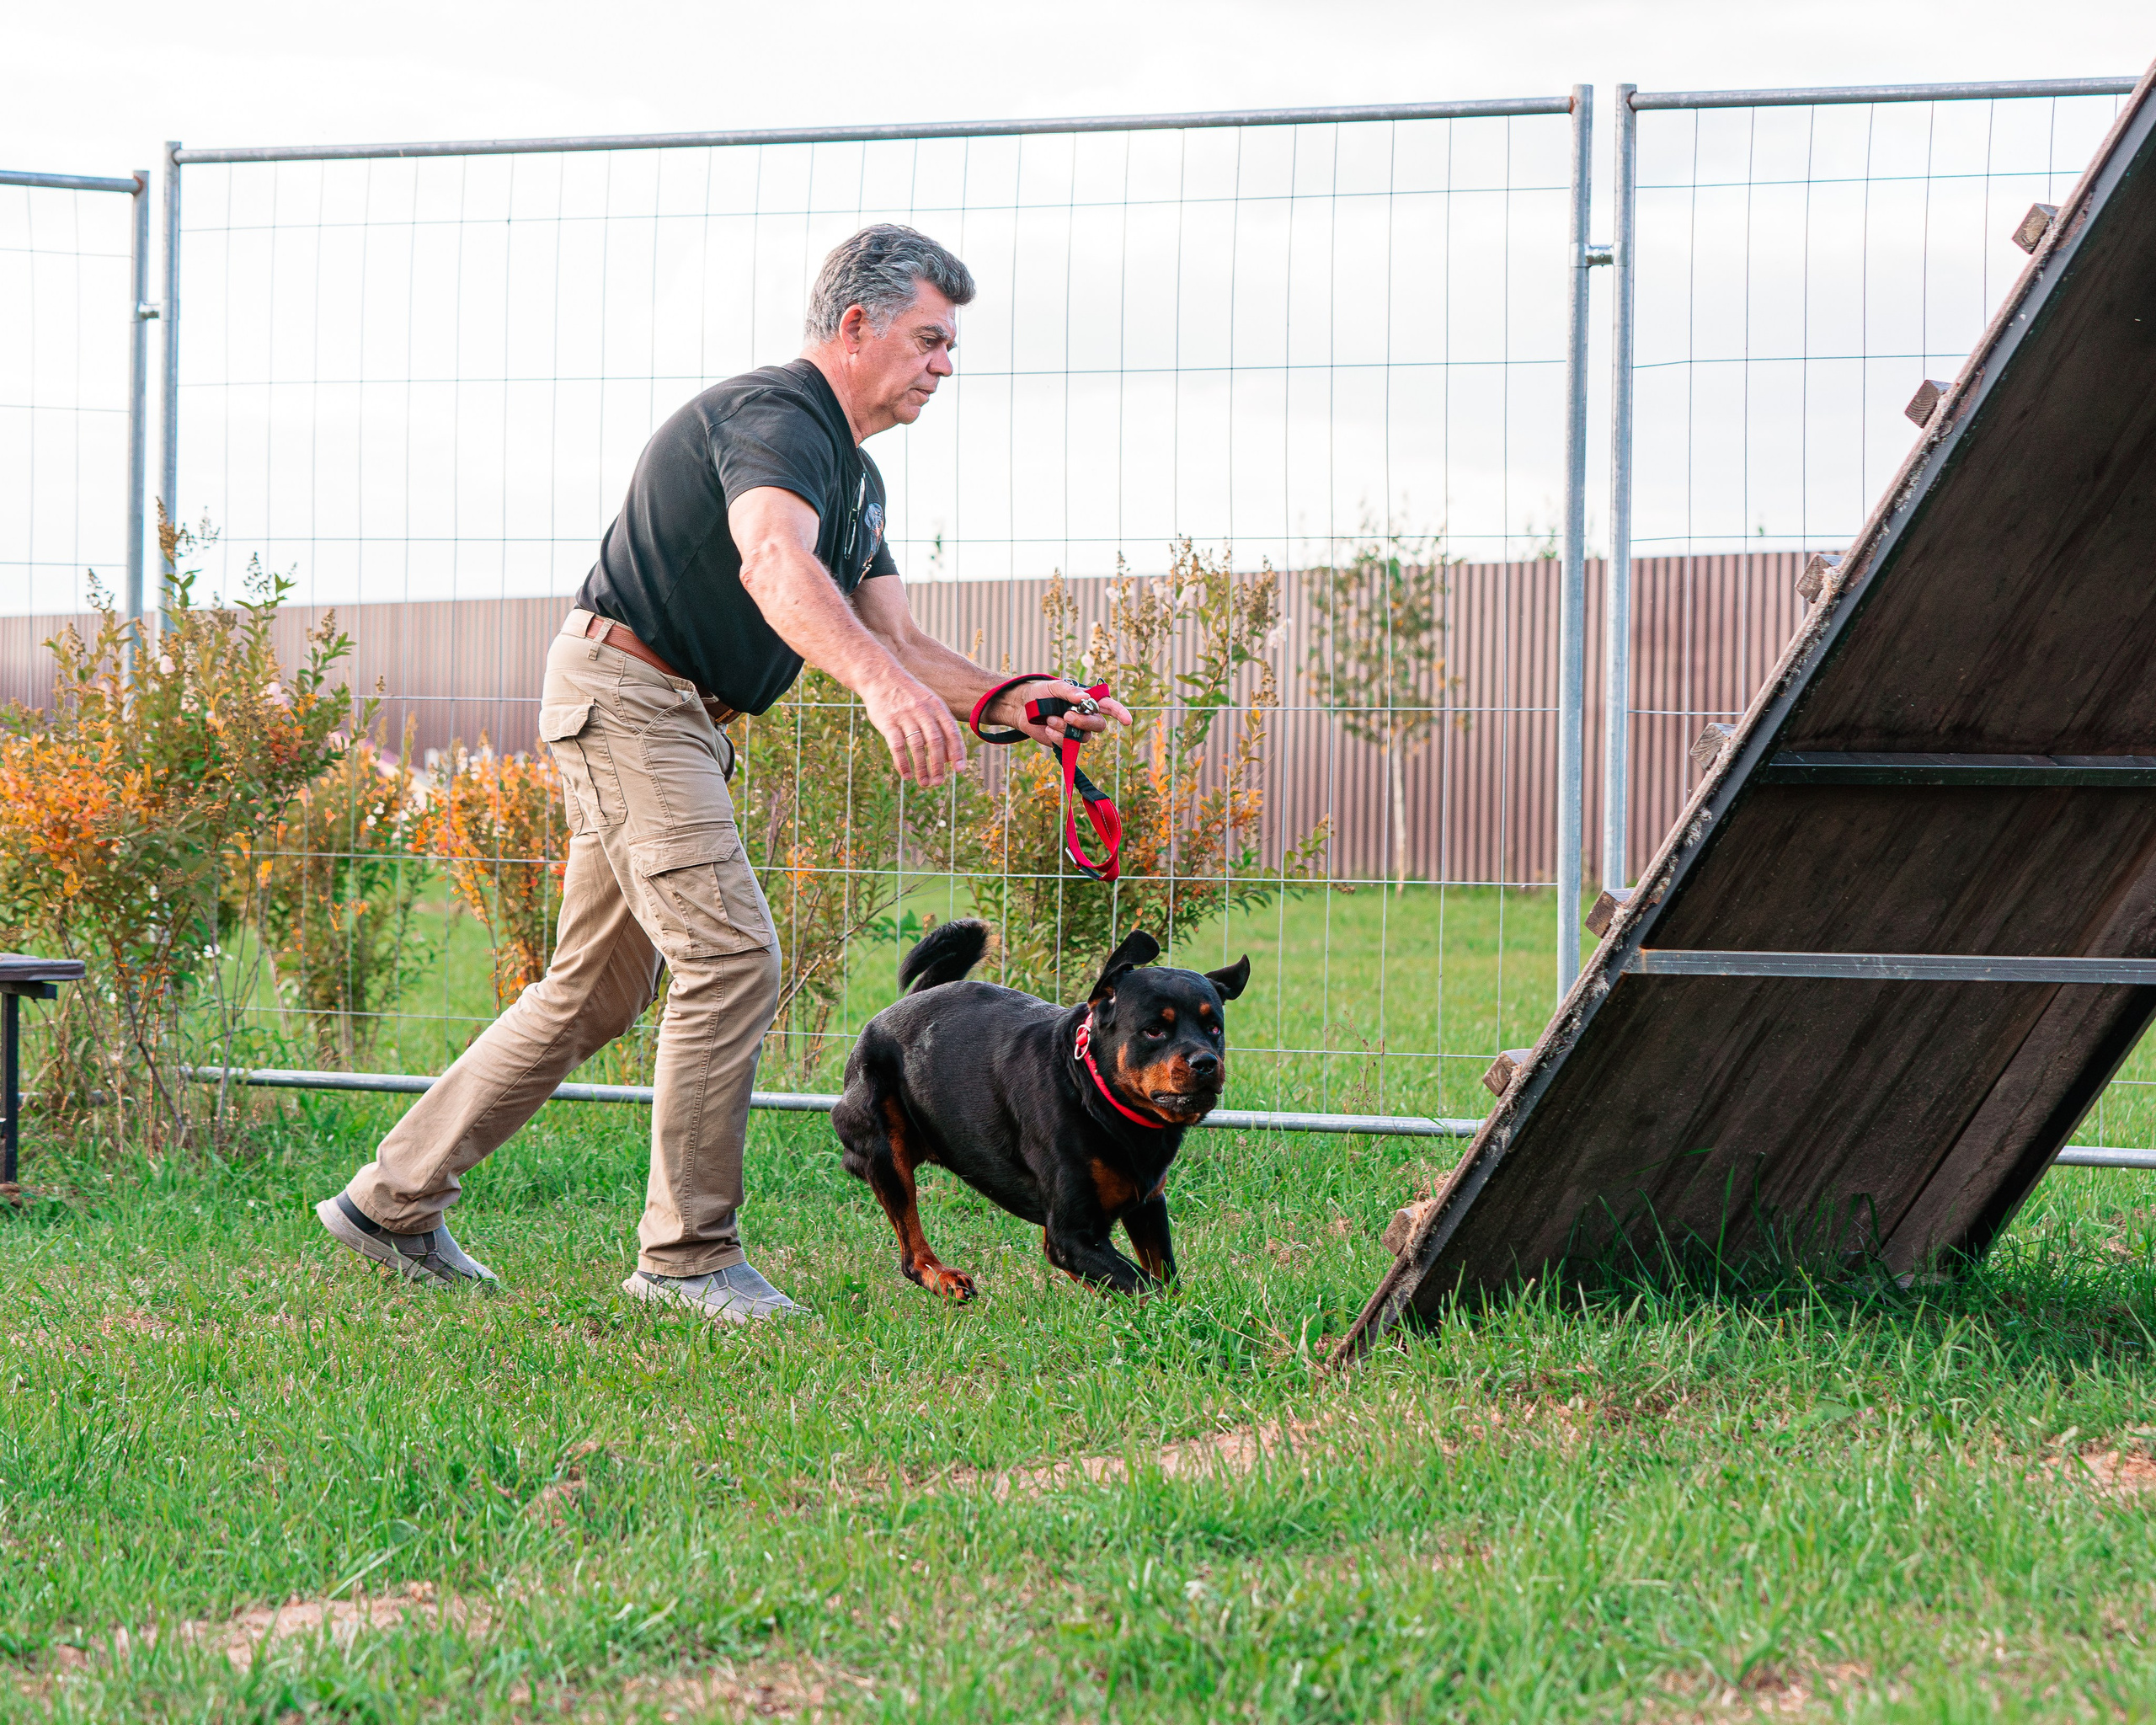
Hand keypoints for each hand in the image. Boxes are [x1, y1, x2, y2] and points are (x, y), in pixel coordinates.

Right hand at [864, 671, 966, 786]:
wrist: (880, 677)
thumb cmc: (908, 696)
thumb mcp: (928, 704)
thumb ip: (940, 727)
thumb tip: (950, 758)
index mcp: (936, 707)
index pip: (952, 732)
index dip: (957, 752)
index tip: (959, 770)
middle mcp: (922, 711)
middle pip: (935, 741)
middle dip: (938, 765)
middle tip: (939, 782)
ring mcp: (904, 716)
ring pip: (917, 746)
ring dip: (921, 767)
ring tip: (924, 782)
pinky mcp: (887, 722)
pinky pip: (897, 746)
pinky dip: (902, 762)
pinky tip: (906, 775)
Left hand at [987, 679, 1134, 747]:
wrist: (1021, 707)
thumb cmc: (1040, 693)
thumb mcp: (1054, 687)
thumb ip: (1069, 692)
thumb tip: (1084, 698)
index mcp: (1088, 701)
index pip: (1110, 707)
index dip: (1120, 713)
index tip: (1127, 720)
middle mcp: (1086, 717)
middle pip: (1099, 725)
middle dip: (1084, 721)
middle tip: (1066, 715)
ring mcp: (1076, 731)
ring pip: (1083, 737)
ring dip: (1065, 728)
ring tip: (1050, 719)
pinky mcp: (1064, 742)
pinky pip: (1068, 745)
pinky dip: (1057, 736)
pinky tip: (1048, 728)